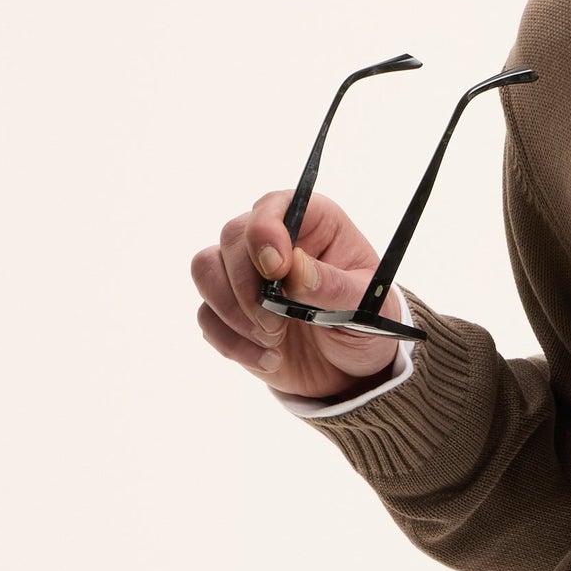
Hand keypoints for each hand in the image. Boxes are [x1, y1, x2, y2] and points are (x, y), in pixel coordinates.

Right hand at [192, 189, 401, 398]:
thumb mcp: (364, 306)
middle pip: (231, 236)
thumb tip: (295, 269)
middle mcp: (272, 239)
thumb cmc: (364, 321)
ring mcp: (244, 272)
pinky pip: (207, 315)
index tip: (276, 269)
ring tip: (274, 340)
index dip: (266, 231)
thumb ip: (333, 286)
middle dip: (247, 284)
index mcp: (313, 222)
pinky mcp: (228, 308)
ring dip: (233, 310)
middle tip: (276, 323)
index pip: (274, 206)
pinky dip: (234, 343)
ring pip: (206, 269)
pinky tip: (270, 359)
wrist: (349, 365)